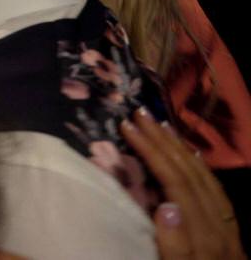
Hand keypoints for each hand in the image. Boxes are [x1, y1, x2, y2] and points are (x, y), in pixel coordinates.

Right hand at [124, 109, 245, 259]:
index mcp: (205, 239)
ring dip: (184, 152)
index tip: (128, 126)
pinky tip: (194, 164)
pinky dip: (203, 174)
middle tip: (140, 115)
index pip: (177, 184)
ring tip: (162, 128)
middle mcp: (221, 230)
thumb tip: (165, 205)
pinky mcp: (232, 242)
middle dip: (166, 143)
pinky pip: (219, 197)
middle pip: (194, 178)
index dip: (153, 152)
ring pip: (209, 184)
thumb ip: (175, 248)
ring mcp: (230, 235)